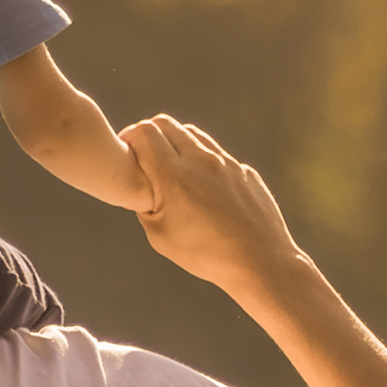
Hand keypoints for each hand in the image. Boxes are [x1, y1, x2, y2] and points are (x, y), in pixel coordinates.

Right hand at [123, 116, 303, 295]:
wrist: (260, 261)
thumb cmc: (206, 254)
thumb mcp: (159, 235)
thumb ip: (145, 203)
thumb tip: (143, 187)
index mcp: (173, 175)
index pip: (144, 132)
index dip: (129, 139)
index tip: (126, 153)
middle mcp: (201, 160)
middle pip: (166, 124)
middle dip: (150, 135)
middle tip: (144, 156)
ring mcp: (226, 163)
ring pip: (194, 135)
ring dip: (177, 144)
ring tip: (173, 170)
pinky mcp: (245, 171)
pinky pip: (218, 156)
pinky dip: (203, 162)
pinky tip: (204, 190)